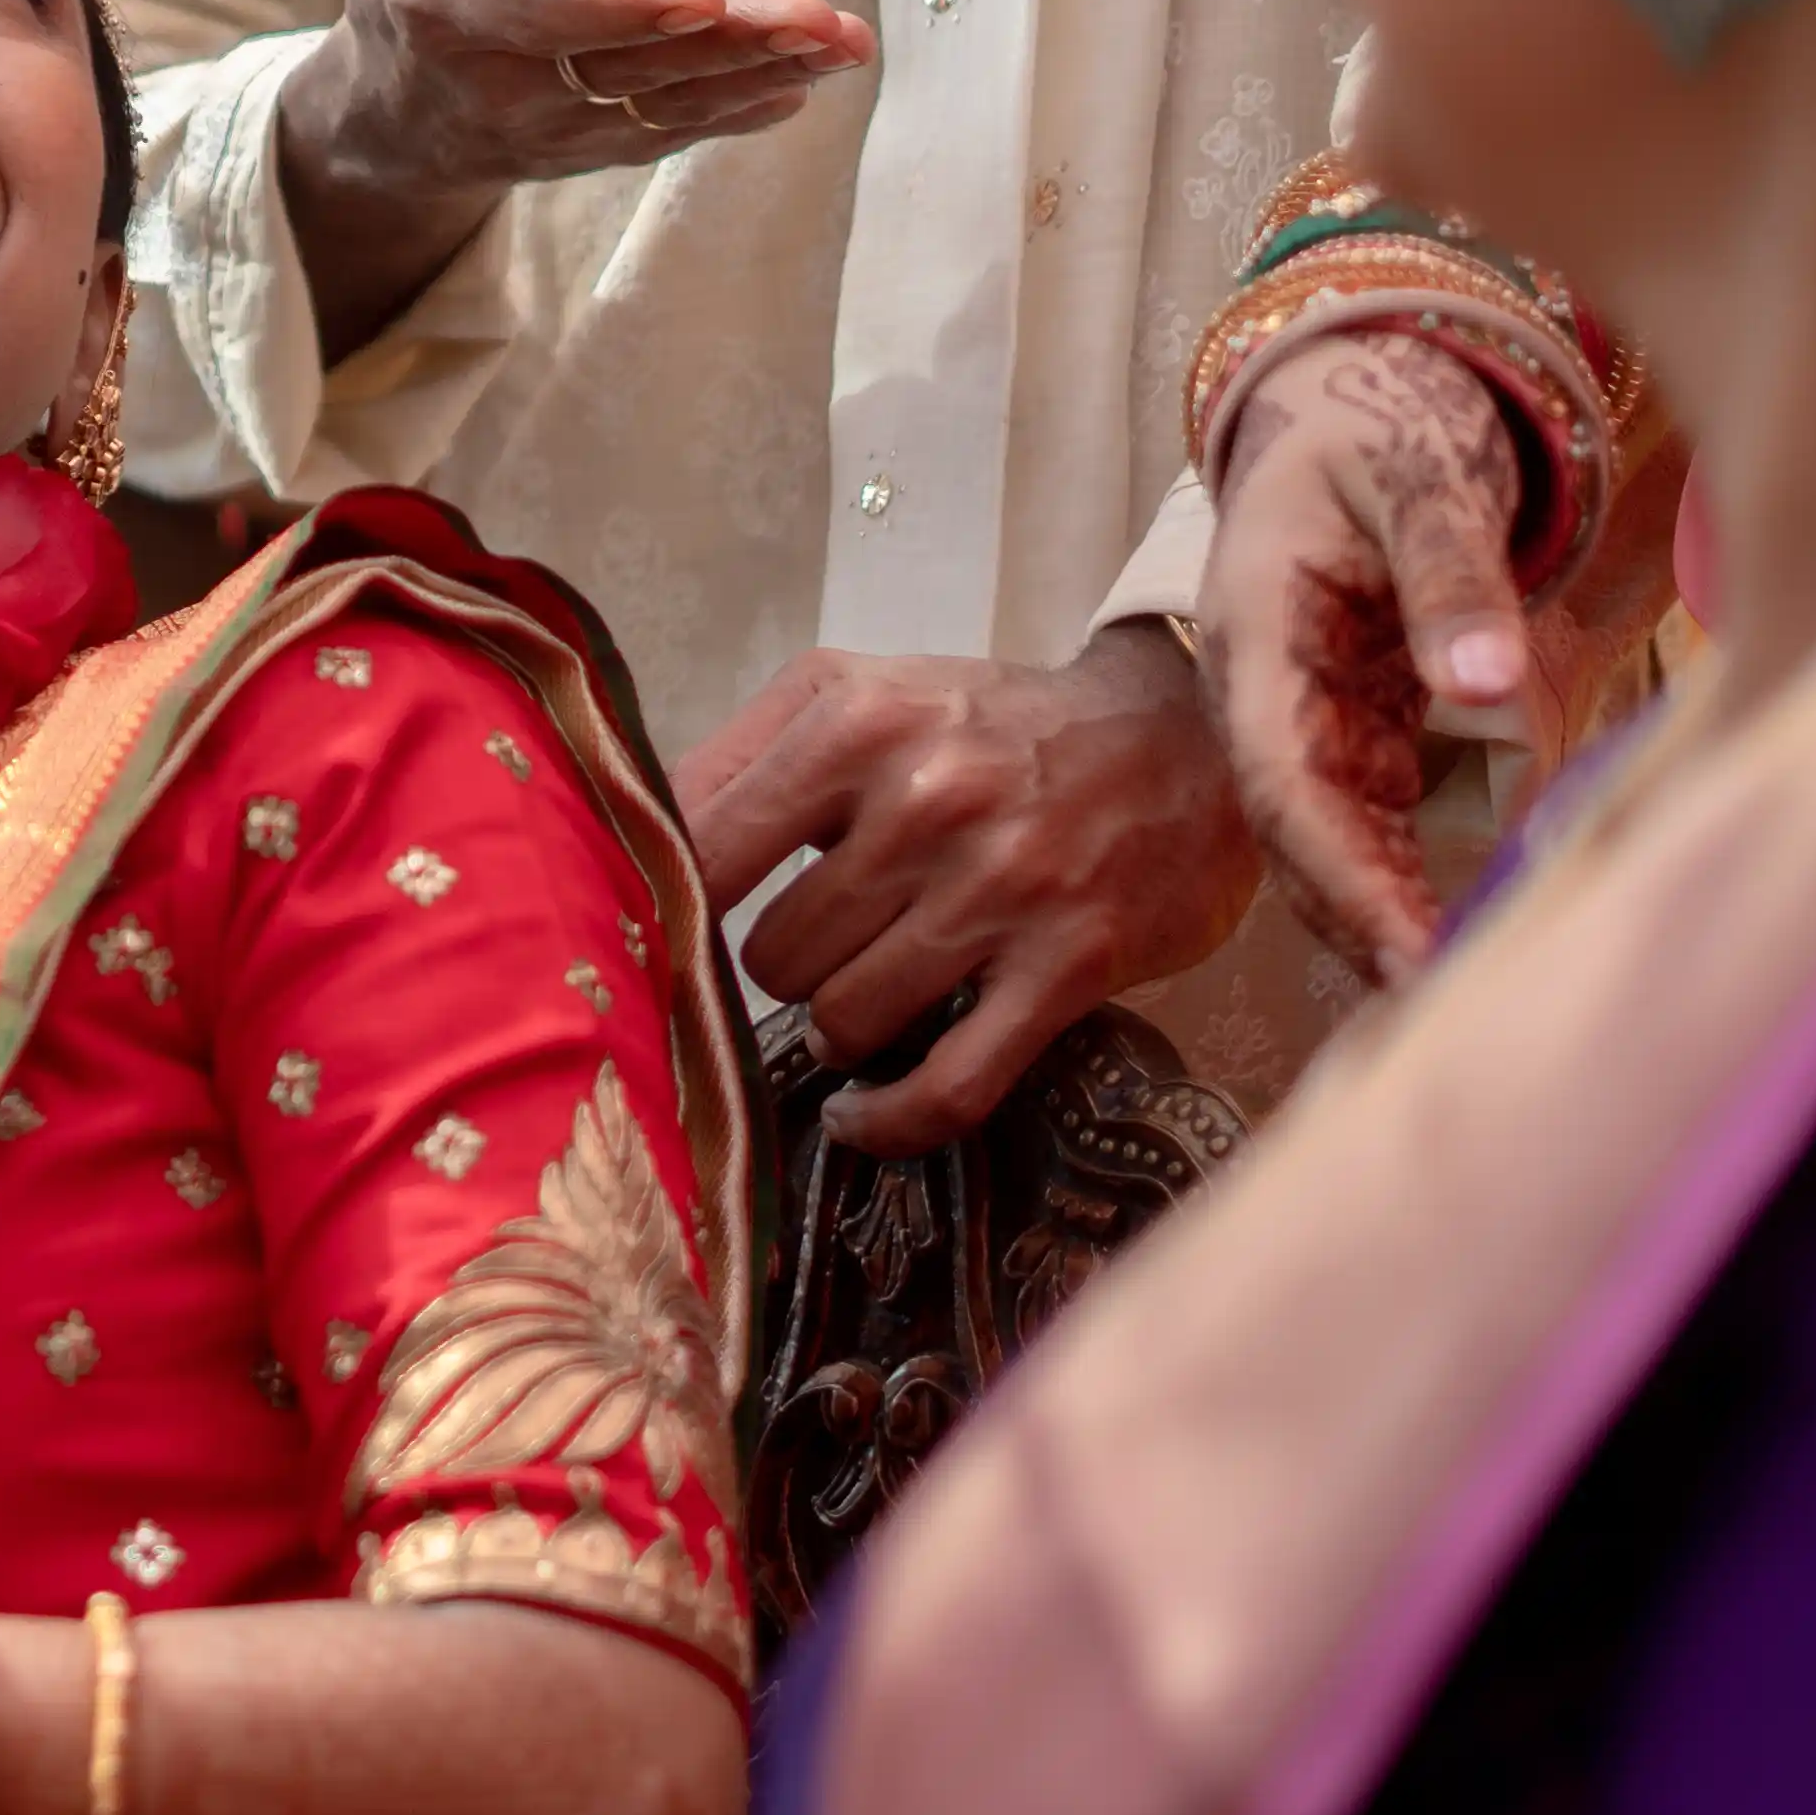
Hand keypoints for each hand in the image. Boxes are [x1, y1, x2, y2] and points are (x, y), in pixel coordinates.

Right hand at [273, 0, 872, 355]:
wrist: (388, 106)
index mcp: (434, 5)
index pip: (530, 20)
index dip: (613, 13)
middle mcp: (494, 85)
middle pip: (623, 73)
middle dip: (726, 46)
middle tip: (813, 17)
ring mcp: (549, 131)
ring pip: (666, 108)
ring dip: (761, 72)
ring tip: (844, 37)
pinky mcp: (594, 152)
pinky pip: (679, 132)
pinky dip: (748, 100)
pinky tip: (810, 69)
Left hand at [682, 620, 1266, 1153]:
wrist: (1182, 737)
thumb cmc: (991, 723)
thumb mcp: (860, 692)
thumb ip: (741, 757)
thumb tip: (632, 842)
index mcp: (855, 722)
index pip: (704, 849)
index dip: (673, 910)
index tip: (669, 939)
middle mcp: (928, 800)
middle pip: (773, 955)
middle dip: (783, 968)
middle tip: (824, 949)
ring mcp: (1002, 888)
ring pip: (846, 1020)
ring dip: (841, 1028)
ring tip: (865, 997)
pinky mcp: (1067, 968)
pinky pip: (946, 1086)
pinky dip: (889, 1121)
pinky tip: (860, 1115)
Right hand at [1201, 329, 1550, 975]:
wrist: (1349, 404)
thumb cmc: (1376, 430)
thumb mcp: (1419, 482)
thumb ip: (1452, 578)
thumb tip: (1490, 688)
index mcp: (1260, 636)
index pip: (1286, 781)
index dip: (1342, 875)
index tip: (1407, 948)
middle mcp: (1267, 695)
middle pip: (1299, 833)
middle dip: (1361, 922)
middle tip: (1446, 997)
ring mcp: (1306, 716)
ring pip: (1331, 840)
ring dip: (1382, 914)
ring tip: (1455, 985)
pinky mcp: (1351, 728)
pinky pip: (1374, 820)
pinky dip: (1410, 877)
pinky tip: (1459, 929)